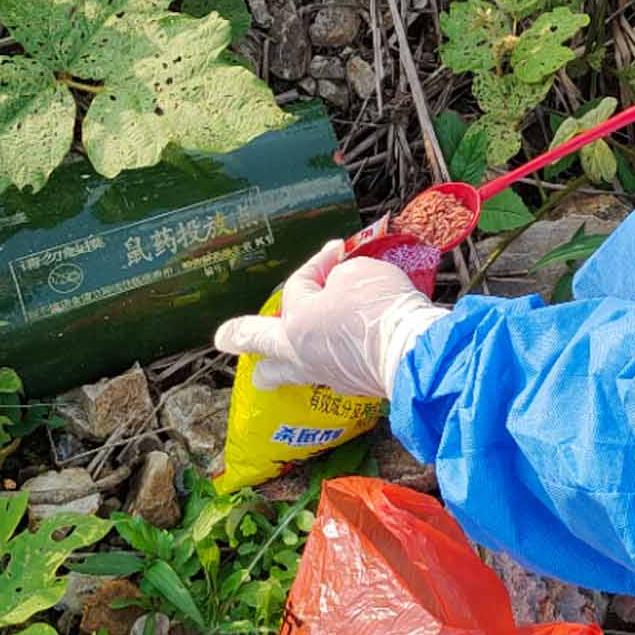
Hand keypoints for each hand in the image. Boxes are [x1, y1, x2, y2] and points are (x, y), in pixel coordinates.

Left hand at [214, 238, 444, 398]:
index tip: (337, 249)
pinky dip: (330, 361)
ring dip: (282, 366)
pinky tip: (337, 357)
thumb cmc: (379, 308)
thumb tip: (340, 289)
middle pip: (266, 347)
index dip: (318, 262)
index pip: (300, 284)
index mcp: (297, 323)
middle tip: (223, 339)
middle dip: (245, 338)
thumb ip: (341, 278)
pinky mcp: (356, 385)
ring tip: (264, 374)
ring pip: (294, 371)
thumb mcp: (359, 273)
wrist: (412, 351)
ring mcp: (328, 374)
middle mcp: (303, 354)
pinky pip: (332, 372)